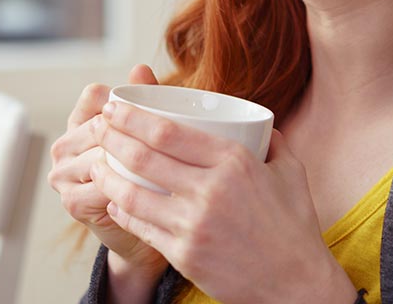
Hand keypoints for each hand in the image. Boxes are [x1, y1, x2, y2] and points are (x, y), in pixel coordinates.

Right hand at [48, 65, 168, 280]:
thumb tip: (140, 68)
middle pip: (98, 125)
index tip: (155, 112)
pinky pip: (103, 186)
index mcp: (78, 121)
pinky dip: (128, 187)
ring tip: (167, 164)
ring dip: (133, 161)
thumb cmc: (145, 174)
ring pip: (101, 155)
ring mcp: (62, 174)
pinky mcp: (72, 201)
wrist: (142, 227)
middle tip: (172, 141)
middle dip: (133, 132)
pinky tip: (152, 188)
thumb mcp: (146, 134)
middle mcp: (64, 145)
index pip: (93, 95)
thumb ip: (145, 100)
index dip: (123, 101)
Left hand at [89, 102, 355, 303]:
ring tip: (95, 163)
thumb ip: (272, 141)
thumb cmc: (294, 227)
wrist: (297, 286)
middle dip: (112, 136)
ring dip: (106, 174)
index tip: (116, 106)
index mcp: (234, 162)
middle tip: (99, 126)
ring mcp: (193, 225)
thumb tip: (260, 123)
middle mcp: (210, 190)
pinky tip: (113, 199)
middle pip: (143, 156)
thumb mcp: (290, 172)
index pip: (168, 132)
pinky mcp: (183, 255)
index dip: (133, 117)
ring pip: (132, 194)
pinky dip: (121, 210)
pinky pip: (140, 226)